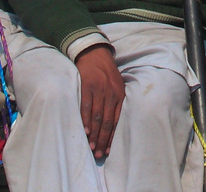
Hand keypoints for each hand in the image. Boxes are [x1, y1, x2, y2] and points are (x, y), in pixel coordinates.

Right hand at [75, 44, 125, 160]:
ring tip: (91, 147)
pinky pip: (86, 106)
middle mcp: (111, 93)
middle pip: (107, 122)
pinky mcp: (87, 85)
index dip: (111, 137)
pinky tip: (85, 131)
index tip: (107, 151)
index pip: (117, 121)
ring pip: (97, 116)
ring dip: (94, 134)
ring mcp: (98, 89)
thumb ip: (116, 102)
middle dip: (102, 140)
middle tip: (98, 153)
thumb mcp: (116, 85)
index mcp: (120, 95)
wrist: (94, 52)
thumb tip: (113, 124)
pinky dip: (85, 120)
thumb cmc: (106, 72)